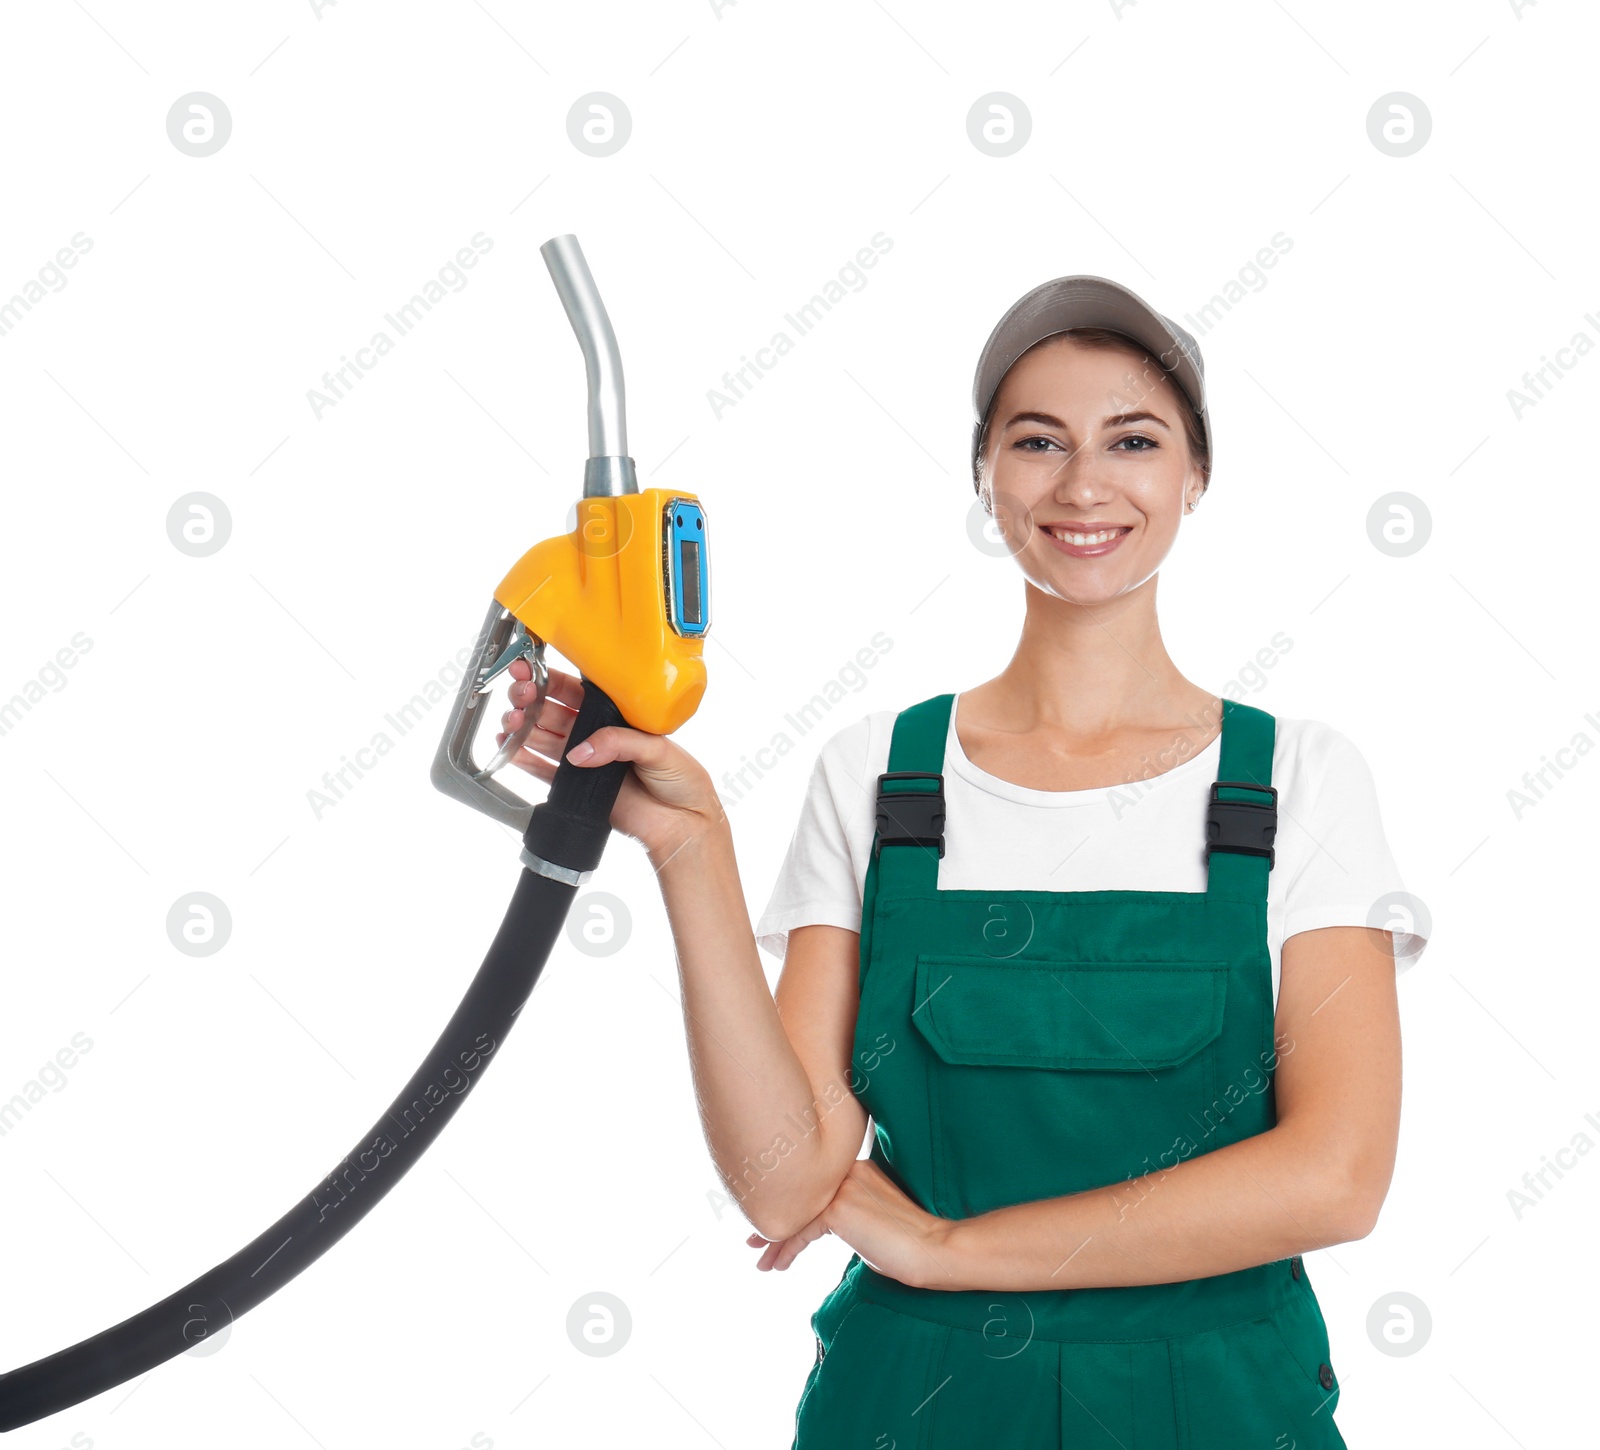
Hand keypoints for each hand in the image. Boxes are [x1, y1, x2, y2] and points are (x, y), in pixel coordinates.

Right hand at [494, 658, 723, 861]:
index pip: (579, 692)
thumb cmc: (681, 780)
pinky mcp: (577, 787)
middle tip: (520, 695)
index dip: (552, 680)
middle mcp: (597, 735)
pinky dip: (524, 759)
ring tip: (511, 721)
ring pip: (544, 738)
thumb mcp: (657, 748)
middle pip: (555, 711)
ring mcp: (585, 760)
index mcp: (617, 716)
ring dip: (524, 727)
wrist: (683, 824)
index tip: (530, 671)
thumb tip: (580, 751)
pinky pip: (544, 771)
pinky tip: (509, 748)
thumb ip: (618, 742)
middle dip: (532, 700)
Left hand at [745, 1159, 958, 1290]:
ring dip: (775, 1241)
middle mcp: (845, 1170)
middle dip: (775, 1222)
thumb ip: (846, 1214)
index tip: (770, 1226)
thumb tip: (816, 1227)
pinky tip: (779, 1266)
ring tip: (761, 1262)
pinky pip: (801, 1231)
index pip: (812, 1187)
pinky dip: (787, 1250)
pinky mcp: (837, 1208)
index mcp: (856, 1167)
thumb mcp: (871, 1221)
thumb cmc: (908, 1244)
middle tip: (752, 1243)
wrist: (934, 1250)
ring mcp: (841, 1187)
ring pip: (796, 1214)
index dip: (790, 1206)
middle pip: (798, 1196)